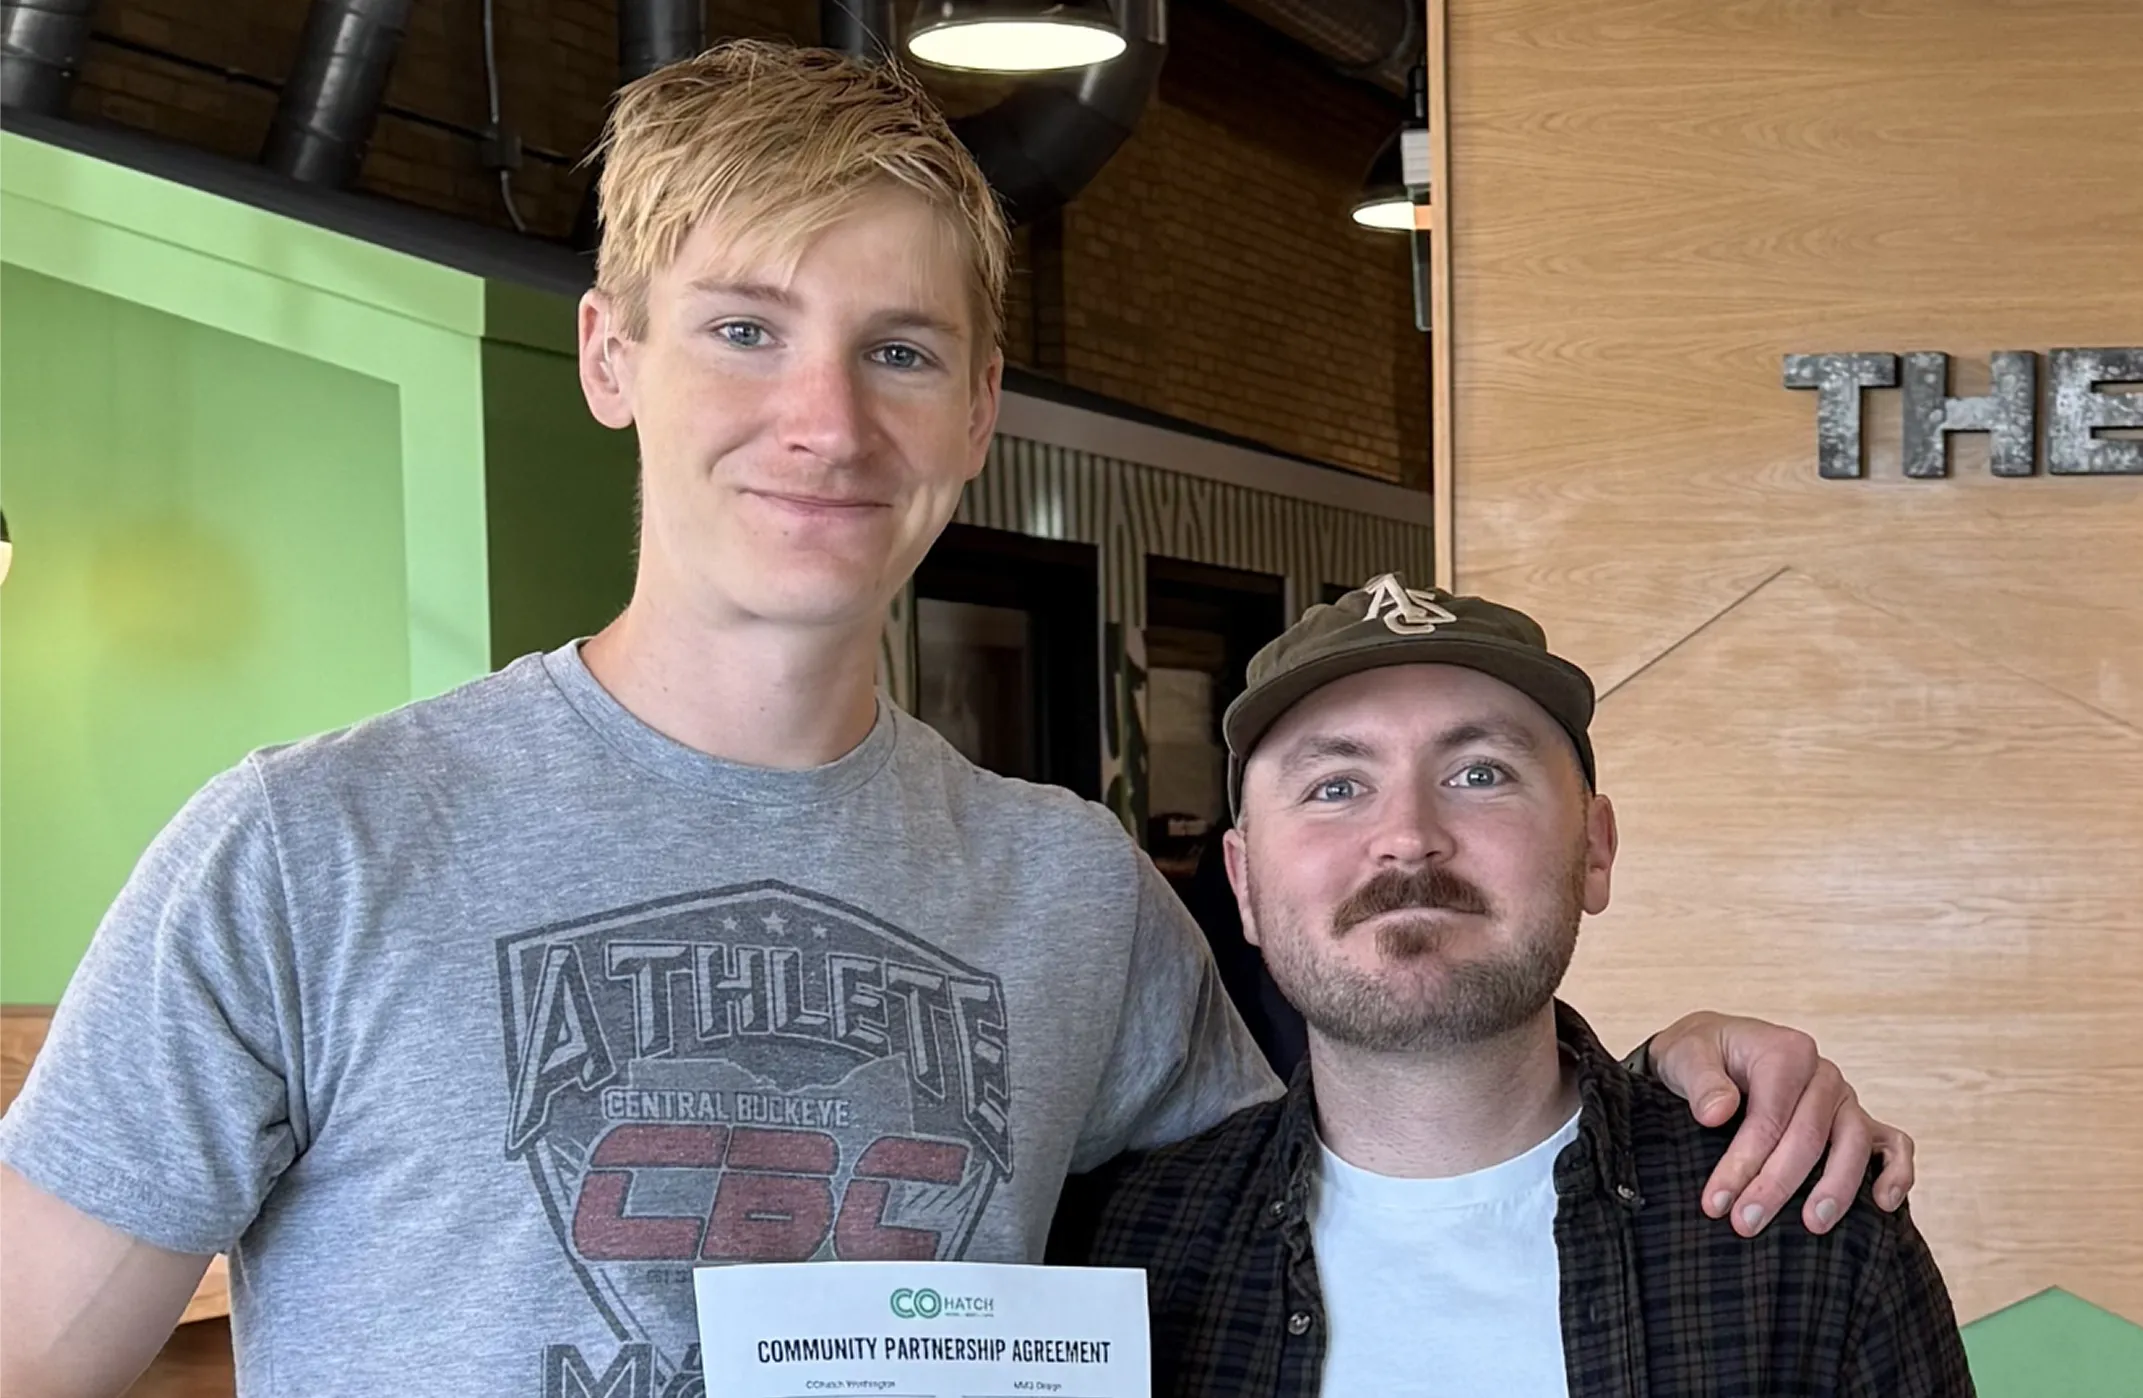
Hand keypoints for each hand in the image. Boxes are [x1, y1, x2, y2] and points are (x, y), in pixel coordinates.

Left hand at [1645, 1011, 1914, 1237]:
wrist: (1715, 1050)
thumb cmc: (1700, 1056)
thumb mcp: (1684, 1056)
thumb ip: (1701, 1081)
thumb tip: (1717, 1113)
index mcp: (1785, 1052)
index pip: (1770, 1117)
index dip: (1743, 1163)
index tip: (1716, 1203)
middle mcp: (1822, 1075)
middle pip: (1810, 1136)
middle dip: (1777, 1185)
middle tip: (1745, 1224)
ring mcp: (1845, 1100)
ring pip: (1856, 1144)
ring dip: (1836, 1188)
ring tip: (1812, 1226)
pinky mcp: (1858, 1121)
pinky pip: (1893, 1144)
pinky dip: (1896, 1172)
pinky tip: (1883, 1205)